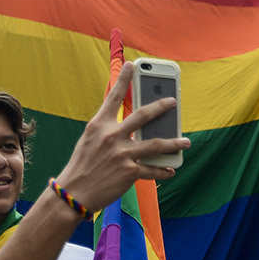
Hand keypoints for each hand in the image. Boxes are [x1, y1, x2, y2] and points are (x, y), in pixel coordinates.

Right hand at [55, 62, 189, 212]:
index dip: (124, 79)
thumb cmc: (80, 168)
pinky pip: (152, 170)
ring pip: (156, 144)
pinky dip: (163, 171)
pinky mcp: (129, 172)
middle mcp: (111, 136)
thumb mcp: (88, 142)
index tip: (131, 65)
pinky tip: (171, 170)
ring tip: (185, 142)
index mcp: (98, 126)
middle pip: (143, 115)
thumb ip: (106, 132)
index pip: (113, 97)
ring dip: (174, 142)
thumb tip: (131, 130)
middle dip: (161, 106)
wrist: (73, 194)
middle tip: (172, 101)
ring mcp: (122, 154)